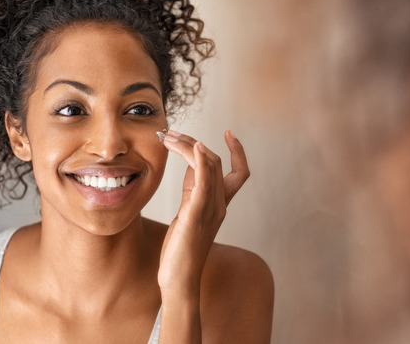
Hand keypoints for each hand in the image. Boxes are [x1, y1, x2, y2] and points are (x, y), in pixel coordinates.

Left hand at [158, 129, 249, 296]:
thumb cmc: (181, 248)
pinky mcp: (196, 214)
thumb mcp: (188, 212)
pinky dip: (200, 161)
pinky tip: (195, 147)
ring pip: (209, 166)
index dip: (238, 151)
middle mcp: (220, 205)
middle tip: (171, 133)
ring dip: (190, 145)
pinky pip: (204, 182)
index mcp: (220, 205)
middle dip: (194, 142)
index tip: (229, 132)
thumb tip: (190, 163)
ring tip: (169, 137)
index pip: (239, 172)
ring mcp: (210, 209)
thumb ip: (192, 189)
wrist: (179, 278)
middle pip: (217, 162)